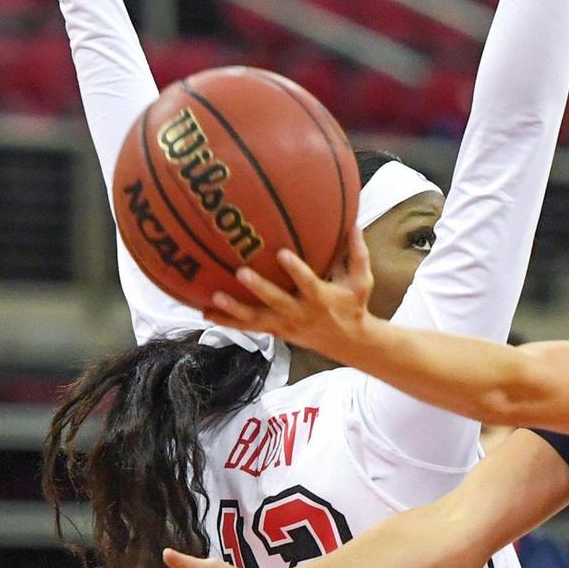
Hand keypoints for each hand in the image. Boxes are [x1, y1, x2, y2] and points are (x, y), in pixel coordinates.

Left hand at [203, 225, 374, 362]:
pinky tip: (205, 313)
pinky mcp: (276, 332)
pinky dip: (227, 321)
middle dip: (259, 288)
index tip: (283, 253)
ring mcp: (285, 325)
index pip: (308, 283)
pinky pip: (248, 327)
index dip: (296, 270)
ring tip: (213, 299)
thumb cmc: (354, 307)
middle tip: (240, 273)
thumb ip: (358, 254)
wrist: (350, 344)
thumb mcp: (363, 282)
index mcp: (321, 299)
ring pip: (256, 319)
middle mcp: (300, 313)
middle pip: (276, 302)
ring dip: (234, 310)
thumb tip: (355, 224)